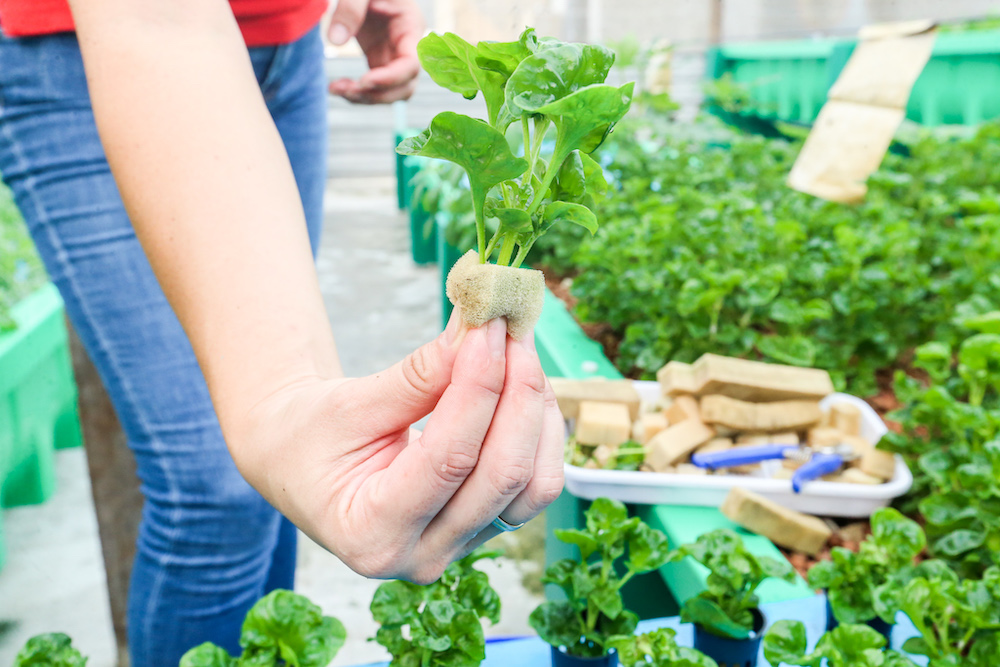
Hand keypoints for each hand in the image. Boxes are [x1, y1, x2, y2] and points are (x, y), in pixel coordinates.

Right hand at [237, 311, 564, 582]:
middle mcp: (422, 555)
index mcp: (372, 532)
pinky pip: (536, 483)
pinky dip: (540, 430)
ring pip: (534, 485)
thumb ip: (417, 376)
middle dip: (518, 395)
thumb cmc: (312, 435)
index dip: (479, 386)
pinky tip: (524, 386)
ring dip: (537, 410)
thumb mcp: (348, 403)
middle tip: (511, 333)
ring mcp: (460, 547)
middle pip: (503, 476)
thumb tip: (478, 333)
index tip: (487, 329)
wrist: (300, 465)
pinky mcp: (484, 528)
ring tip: (519, 352)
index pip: (450, 458)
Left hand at [327, 0, 423, 103]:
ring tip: (335, 89)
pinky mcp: (378, 60)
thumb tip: (335, 41)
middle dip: (377, 94)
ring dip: (366, 98)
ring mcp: (393, 56)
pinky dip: (357, 93)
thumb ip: (350, 8)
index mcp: (410, 26)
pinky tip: (336, 87)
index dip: (391, 78)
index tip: (364, 81)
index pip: (411, 64)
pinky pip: (374, 87)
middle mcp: (407, 47)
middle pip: (405, 86)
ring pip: (391, 93)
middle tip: (344, 89)